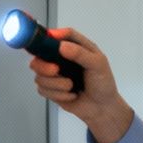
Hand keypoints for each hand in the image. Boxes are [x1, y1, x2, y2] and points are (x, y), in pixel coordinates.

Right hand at [30, 26, 134, 142]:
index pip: (63, 35)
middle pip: (41, 54)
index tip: (47, 40)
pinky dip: (57, 94)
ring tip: (71, 87)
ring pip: (39, 75)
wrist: (102, 108)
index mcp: (77, 48)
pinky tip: (70, 96)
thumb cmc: (103, 83)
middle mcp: (63, 59)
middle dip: (44, 65)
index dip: (53, 35)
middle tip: (55, 71)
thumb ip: (81, 54)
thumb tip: (62, 46)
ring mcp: (55, 74)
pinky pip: (43, 89)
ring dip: (55, 84)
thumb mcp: (98, 64)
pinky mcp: (52, 89)